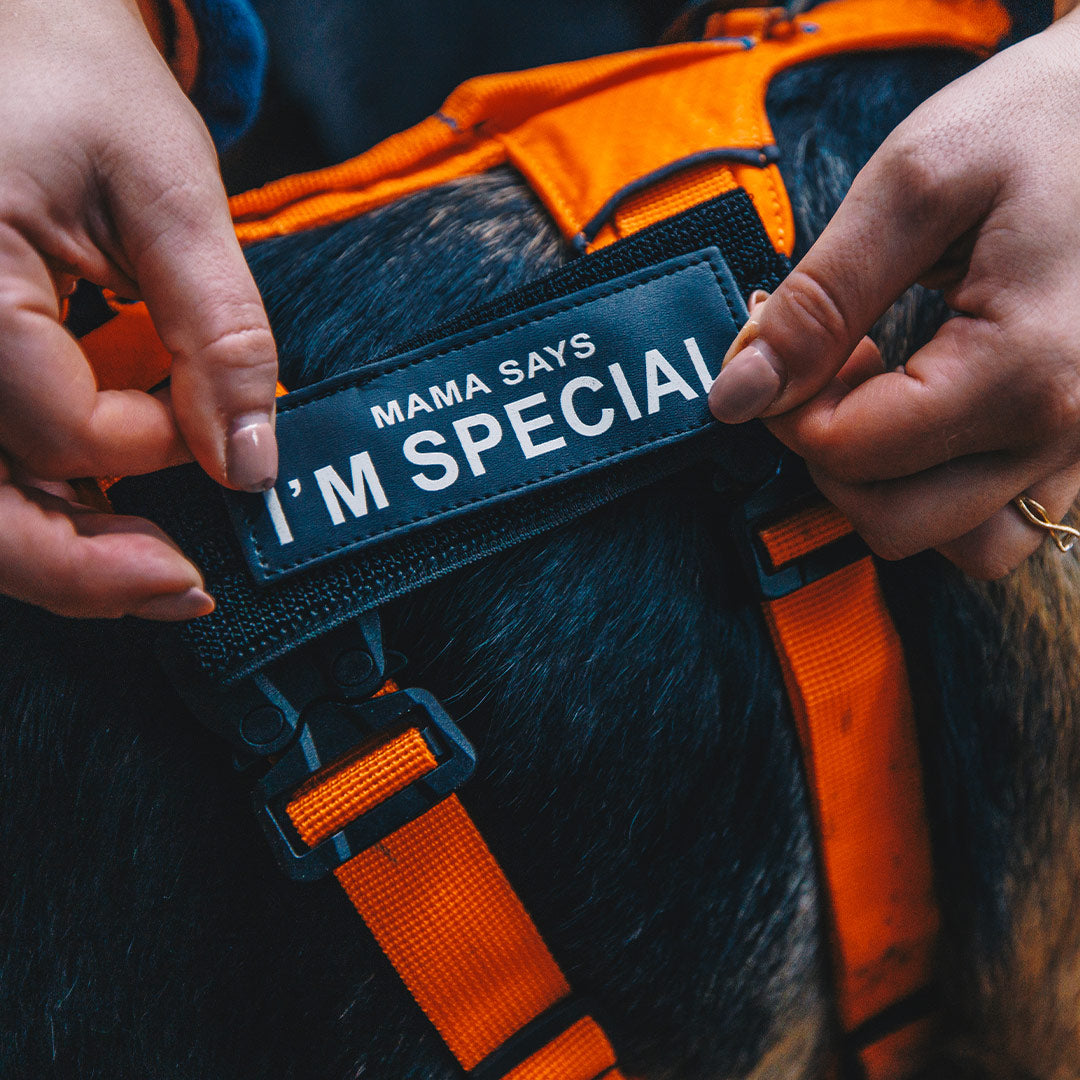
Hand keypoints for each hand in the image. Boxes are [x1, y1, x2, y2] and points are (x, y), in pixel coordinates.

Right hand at [0, 0, 277, 618]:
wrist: (9, 28)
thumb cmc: (80, 81)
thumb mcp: (169, 189)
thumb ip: (216, 330)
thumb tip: (252, 465)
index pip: (62, 425)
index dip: (156, 442)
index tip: (213, 415)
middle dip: (83, 567)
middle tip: (185, 591)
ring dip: (53, 556)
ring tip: (148, 578)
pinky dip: (30, 506)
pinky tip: (91, 526)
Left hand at [709, 10, 1079, 578]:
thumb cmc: (1041, 124)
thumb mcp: (915, 185)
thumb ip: (819, 303)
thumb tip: (737, 397)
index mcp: (1025, 368)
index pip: (849, 452)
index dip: (786, 409)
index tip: (782, 346)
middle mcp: (1071, 430)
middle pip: (895, 521)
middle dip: (830, 459)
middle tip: (831, 370)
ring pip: (962, 546)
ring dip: (893, 492)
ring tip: (885, 396)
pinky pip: (1009, 522)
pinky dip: (950, 495)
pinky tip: (932, 417)